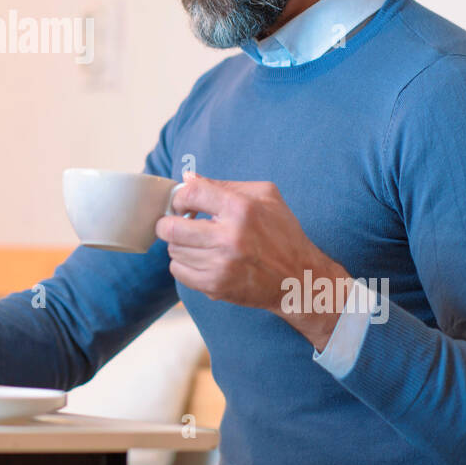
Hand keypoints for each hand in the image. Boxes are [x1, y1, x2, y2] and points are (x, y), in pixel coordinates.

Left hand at [155, 173, 352, 350]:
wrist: (298, 279)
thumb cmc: (283, 233)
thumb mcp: (265, 196)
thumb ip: (224, 185)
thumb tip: (189, 178)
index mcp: (242, 208)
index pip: (191, 193)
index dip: (180, 197)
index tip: (182, 203)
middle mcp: (230, 237)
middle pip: (172, 227)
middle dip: (167, 223)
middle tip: (174, 223)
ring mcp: (222, 265)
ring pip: (174, 250)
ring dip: (178, 244)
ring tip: (194, 242)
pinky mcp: (217, 286)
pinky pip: (179, 272)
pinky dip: (183, 264)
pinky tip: (198, 259)